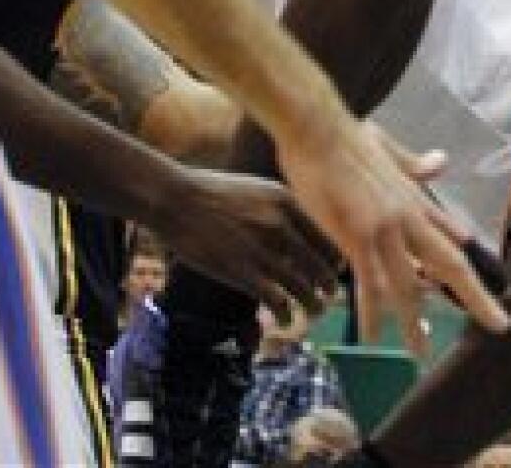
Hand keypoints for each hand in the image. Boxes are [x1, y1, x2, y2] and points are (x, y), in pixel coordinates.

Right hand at [161, 171, 341, 319]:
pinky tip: (283, 320)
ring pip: (304, 288)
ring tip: (314, 314)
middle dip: (327, 288)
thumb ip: (278, 210)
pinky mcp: (242, 272)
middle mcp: (281, 225)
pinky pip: (277, 301)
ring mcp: (262, 249)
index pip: (324, 240)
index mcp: (286, 202)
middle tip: (328, 300)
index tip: (333, 274)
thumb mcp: (256, 191)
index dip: (332, 262)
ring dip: (313, 306)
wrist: (177, 198)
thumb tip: (295, 234)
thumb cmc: (211, 193)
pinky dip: (285, 315)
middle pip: (319, 266)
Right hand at [275, 115, 509, 353]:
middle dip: (476, 297)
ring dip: (415, 322)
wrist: (316, 126)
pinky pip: (369, 284)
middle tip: (500, 324)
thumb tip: (441, 162)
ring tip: (422, 353)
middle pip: (449, 264)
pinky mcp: (357, 235)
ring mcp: (385, 228)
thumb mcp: (386, 148)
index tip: (485, 282)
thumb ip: (411, 163)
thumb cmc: (344, 135)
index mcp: (413, 196)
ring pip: (408, 285)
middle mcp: (407, 216)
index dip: (466, 259)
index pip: (447, 235)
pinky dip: (372, 313)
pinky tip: (372, 338)